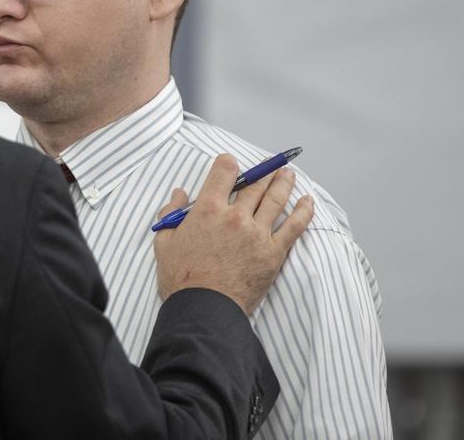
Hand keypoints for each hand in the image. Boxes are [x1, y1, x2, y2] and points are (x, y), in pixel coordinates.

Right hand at [154, 154, 313, 314]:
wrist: (204, 307)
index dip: (228, 164)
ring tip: (288, 174)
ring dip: (283, 183)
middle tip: (270, 166)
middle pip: (254, 184)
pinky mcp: (273, 252)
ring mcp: (257, 233)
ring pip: (275, 200)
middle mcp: (235, 216)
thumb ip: (171, 213)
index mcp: (208, 209)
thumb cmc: (181, 277)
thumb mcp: (164, 241)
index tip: (231, 164)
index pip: (224, 172)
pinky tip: (308, 202)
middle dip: (262, 171)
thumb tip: (179, 194)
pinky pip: (294, 227)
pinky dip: (303, 212)